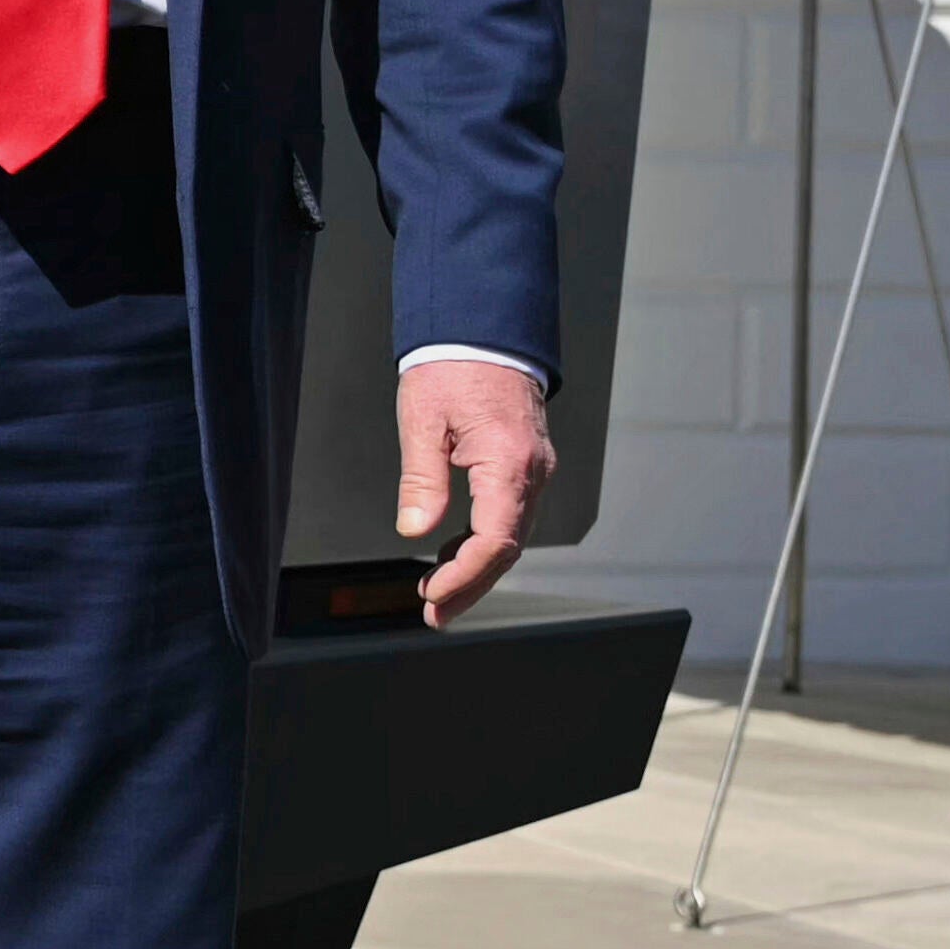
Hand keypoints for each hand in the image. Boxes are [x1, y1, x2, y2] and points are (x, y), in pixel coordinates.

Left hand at [396, 356, 554, 620]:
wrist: (484, 333)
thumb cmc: (452, 368)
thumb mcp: (422, 420)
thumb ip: (421, 479)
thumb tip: (415, 529)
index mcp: (509, 463)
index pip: (496, 540)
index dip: (465, 575)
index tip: (432, 596)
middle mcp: (533, 472)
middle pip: (508, 548)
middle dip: (471, 585)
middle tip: (434, 615)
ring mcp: (534, 471)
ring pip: (511, 535)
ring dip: (477, 568)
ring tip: (437, 596)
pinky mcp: (526, 467)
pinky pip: (510, 515)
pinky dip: (484, 542)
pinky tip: (454, 555)